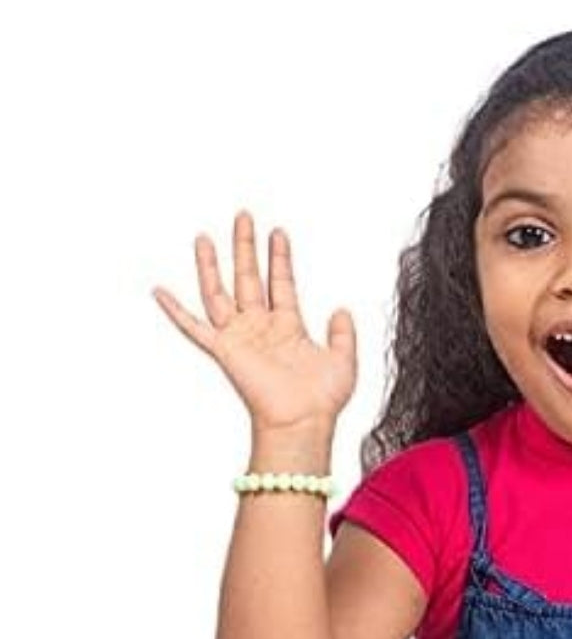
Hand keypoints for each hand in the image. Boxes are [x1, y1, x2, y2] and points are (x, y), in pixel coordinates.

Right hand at [152, 210, 356, 433]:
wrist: (303, 421)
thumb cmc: (321, 399)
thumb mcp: (344, 360)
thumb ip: (344, 333)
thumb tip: (343, 310)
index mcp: (288, 328)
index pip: (280, 283)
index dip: (279, 258)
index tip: (277, 232)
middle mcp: (260, 329)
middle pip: (248, 278)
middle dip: (245, 247)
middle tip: (243, 217)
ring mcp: (240, 338)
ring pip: (219, 292)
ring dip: (212, 265)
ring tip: (206, 237)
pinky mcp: (224, 351)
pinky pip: (193, 328)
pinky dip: (175, 311)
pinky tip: (160, 291)